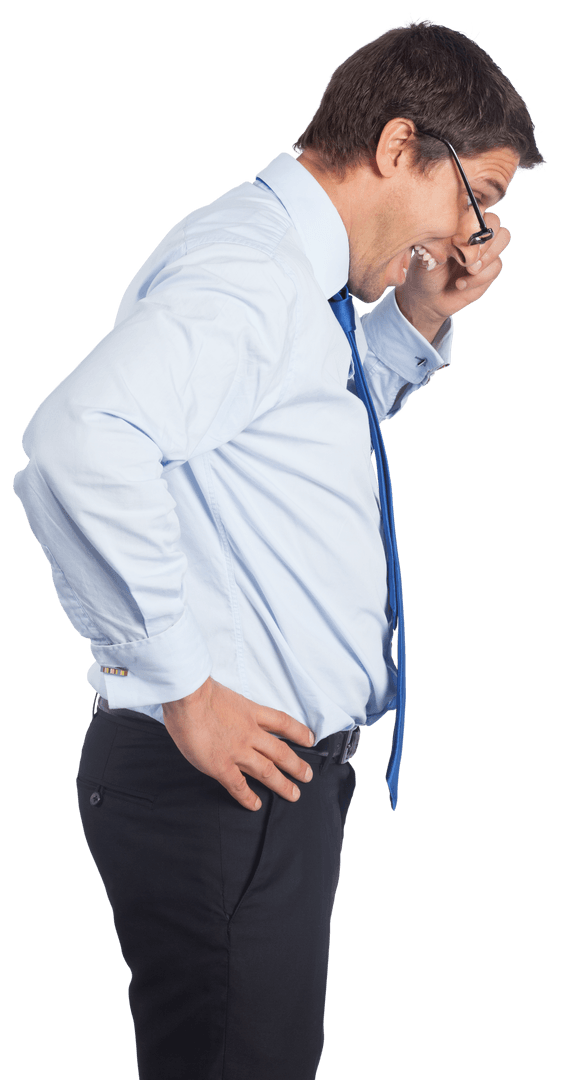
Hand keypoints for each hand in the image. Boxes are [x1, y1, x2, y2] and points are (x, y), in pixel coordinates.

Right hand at [162, 677, 314, 810]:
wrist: (187, 697)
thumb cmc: (197, 691)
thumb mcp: (225, 694)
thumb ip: (232, 708)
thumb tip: (228, 714)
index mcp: (250, 712)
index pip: (283, 723)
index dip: (299, 732)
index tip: (310, 739)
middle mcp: (250, 733)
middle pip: (280, 752)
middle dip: (296, 766)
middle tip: (307, 776)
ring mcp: (237, 751)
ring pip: (267, 771)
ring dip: (282, 784)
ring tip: (293, 794)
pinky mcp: (221, 766)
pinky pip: (238, 786)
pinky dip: (248, 797)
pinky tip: (255, 804)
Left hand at [395, 212, 510, 340]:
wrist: (428, 298)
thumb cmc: (425, 271)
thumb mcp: (428, 253)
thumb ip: (442, 239)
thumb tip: (454, 231)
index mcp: (460, 224)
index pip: (477, 208)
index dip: (475, 219)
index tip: (460, 236)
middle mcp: (475, 234)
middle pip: (495, 222)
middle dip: (484, 237)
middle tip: (469, 255)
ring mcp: (485, 251)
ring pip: (503, 239)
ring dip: (487, 256)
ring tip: (469, 269)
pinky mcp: (489, 269)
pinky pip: (496, 266)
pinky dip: (479, 277)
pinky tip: (461, 284)